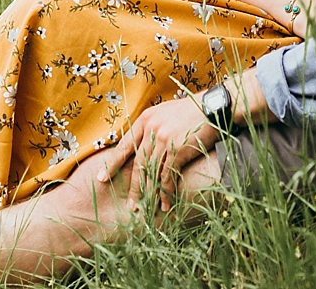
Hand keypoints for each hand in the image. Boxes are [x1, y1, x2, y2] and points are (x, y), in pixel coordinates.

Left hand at [121, 96, 216, 212]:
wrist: (213, 107)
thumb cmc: (192, 112)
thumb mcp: (165, 113)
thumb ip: (153, 127)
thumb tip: (144, 147)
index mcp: (145, 119)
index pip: (124, 146)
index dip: (112, 164)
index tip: (102, 178)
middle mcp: (151, 129)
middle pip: (138, 163)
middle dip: (133, 186)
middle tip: (130, 204)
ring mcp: (163, 139)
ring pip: (151, 172)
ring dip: (149, 193)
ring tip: (146, 209)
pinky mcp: (177, 149)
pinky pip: (167, 176)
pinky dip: (165, 192)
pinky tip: (164, 204)